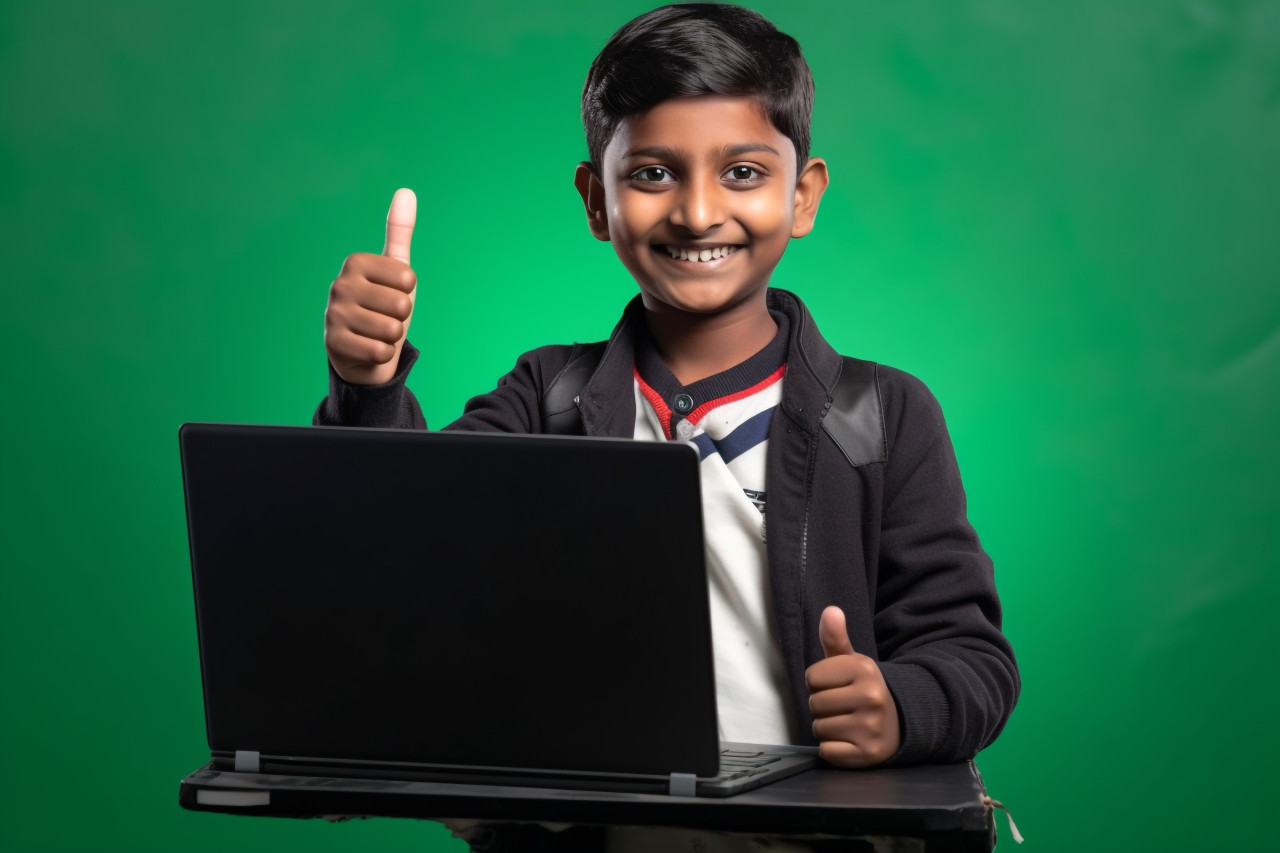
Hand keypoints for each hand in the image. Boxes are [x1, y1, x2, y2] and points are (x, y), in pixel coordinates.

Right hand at [323, 188, 417, 384]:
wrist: (361, 351)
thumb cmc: (382, 306)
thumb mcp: (395, 270)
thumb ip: (399, 233)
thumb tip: (406, 191)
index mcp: (356, 262)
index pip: (408, 279)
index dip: (408, 293)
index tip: (390, 294)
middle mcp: (340, 284)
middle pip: (401, 305)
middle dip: (401, 318)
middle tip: (383, 317)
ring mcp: (333, 314)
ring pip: (391, 330)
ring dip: (391, 338)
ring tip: (376, 333)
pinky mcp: (333, 343)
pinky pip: (379, 351)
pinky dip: (381, 355)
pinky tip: (368, 348)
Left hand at [805, 605, 900, 767]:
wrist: (898, 724)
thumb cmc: (864, 690)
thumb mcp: (853, 663)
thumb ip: (835, 638)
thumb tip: (830, 610)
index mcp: (865, 669)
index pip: (812, 677)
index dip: (820, 683)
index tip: (839, 686)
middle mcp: (871, 697)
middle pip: (814, 703)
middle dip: (823, 706)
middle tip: (844, 707)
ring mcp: (870, 727)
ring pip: (819, 728)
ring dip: (828, 728)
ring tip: (848, 722)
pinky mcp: (867, 753)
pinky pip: (827, 751)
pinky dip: (833, 748)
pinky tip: (850, 740)